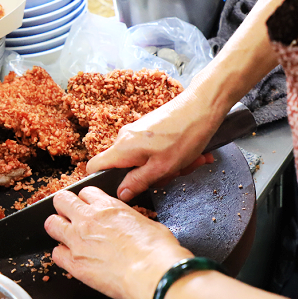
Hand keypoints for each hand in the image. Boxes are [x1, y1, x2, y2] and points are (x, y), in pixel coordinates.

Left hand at [45, 187, 191, 298]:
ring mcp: (77, 241)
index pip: (84, 192)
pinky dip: (61, 255)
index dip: (86, 200)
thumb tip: (128, 224)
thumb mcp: (146, 222)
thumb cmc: (157, 250)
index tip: (88, 207)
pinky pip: (55, 253)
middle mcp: (87, 219)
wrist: (154, 273)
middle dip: (64, 207)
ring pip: (51, 224)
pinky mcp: (74, 263)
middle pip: (61, 200)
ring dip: (58, 228)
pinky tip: (72, 259)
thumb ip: (128, 219)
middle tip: (70, 217)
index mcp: (107, 206)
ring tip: (66, 236)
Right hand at [86, 91, 222, 201]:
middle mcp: (125, 137)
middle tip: (172, 173)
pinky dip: (172, 155)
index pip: (94, 166)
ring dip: (168, 166)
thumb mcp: (162, 168)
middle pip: (126, 167)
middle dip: (152, 176)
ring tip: (188, 162)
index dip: (101, 181)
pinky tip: (191, 154)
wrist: (203, 105)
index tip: (119, 190)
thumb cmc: (185, 134)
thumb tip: (121, 194)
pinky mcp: (150, 128)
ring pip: (146, 159)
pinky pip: (156, 150)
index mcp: (123, 148)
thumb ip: (138, 182)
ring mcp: (138, 132)